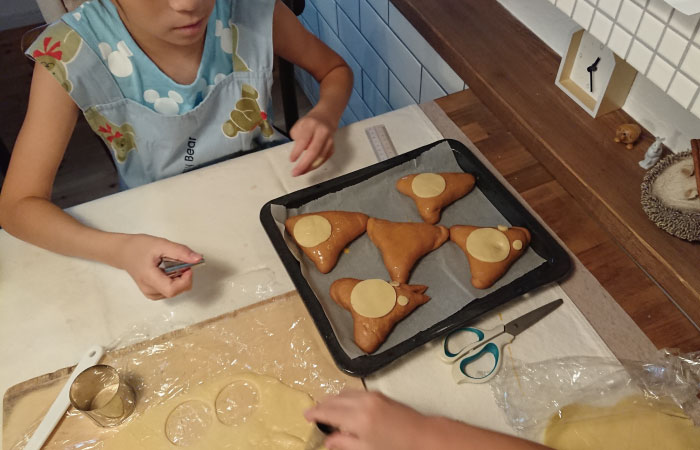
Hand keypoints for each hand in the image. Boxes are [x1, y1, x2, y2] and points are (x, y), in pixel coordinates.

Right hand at [115, 234, 201, 299]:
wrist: (123, 252)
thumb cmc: (139, 247)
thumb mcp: (161, 244)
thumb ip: (180, 252)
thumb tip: (198, 259)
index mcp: (149, 279)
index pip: (172, 290)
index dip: (185, 280)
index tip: (188, 266)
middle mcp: (149, 290)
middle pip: (176, 290)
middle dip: (184, 276)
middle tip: (179, 261)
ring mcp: (151, 293)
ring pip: (175, 291)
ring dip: (179, 278)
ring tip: (170, 264)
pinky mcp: (153, 293)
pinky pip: (170, 290)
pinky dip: (174, 280)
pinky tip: (168, 270)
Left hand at [289, 110, 335, 176]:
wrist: (326, 117)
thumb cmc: (311, 122)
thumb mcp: (299, 125)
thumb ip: (297, 138)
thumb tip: (299, 153)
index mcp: (311, 125)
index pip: (304, 140)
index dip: (297, 151)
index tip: (292, 160)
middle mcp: (322, 132)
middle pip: (314, 151)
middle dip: (304, 164)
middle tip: (296, 172)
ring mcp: (329, 140)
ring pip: (320, 157)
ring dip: (310, 167)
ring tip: (300, 172)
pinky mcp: (332, 147)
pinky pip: (324, 159)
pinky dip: (316, 165)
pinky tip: (308, 168)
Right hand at [304, 390, 431, 449]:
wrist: (422, 436)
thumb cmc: (396, 447)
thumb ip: (344, 444)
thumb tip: (328, 441)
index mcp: (358, 418)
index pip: (328, 411)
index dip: (315, 413)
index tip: (306, 415)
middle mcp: (363, 402)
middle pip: (334, 399)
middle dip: (322, 405)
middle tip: (314, 414)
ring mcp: (372, 395)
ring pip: (344, 393)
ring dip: (333, 400)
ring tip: (328, 411)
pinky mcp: (378, 394)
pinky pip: (354, 392)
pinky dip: (345, 397)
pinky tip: (344, 407)